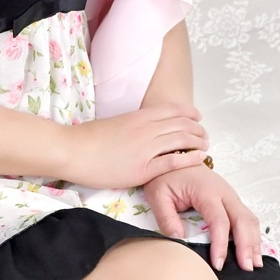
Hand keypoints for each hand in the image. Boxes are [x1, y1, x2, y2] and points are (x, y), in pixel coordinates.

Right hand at [63, 103, 207, 187]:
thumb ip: (133, 124)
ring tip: (205, 146)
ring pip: (181, 140)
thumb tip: (144, 128)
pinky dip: (190, 158)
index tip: (197, 116)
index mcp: (138, 116)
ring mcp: (146, 149)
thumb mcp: (115, 123)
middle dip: (198, 128)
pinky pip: (173, 161)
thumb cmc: (89, 138)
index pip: (172, 109)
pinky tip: (199, 158)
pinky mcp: (143, 169)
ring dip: (198, 142)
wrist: (74, 151)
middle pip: (181, 124)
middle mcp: (146, 129)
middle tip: (204, 135)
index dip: (189, 112)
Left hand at [144, 165, 261, 271]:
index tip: (218, 264)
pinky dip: (252, 234)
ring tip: (254, 264)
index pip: (219, 220)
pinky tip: (253, 251)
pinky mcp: (230, 199)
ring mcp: (229, 194)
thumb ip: (166, 217)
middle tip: (246, 269)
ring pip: (249, 219)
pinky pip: (247, 217)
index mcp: (206, 190)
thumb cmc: (166, 175)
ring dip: (254, 241)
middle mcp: (223, 191)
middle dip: (247, 245)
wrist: (174, 155)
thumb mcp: (157, 193)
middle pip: (242, 220)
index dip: (221, 244)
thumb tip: (179, 240)